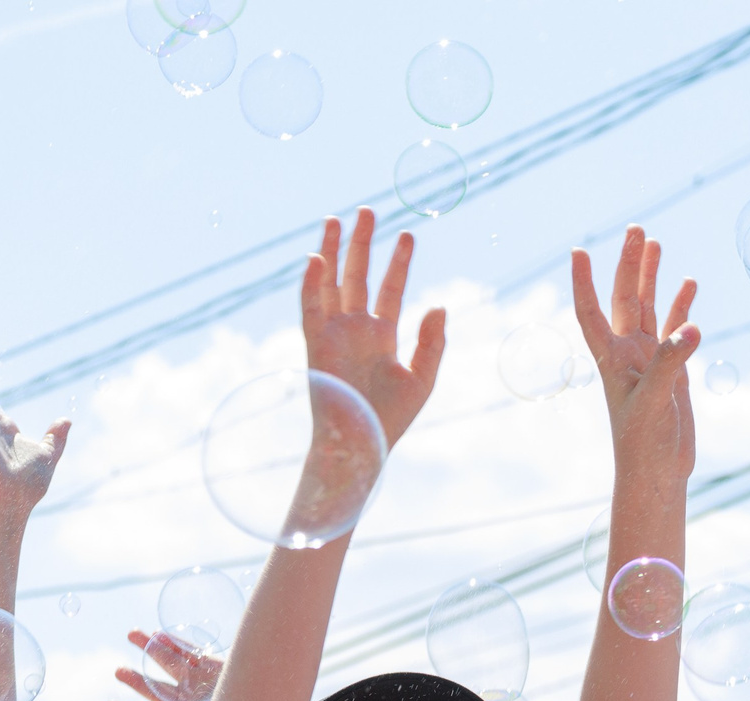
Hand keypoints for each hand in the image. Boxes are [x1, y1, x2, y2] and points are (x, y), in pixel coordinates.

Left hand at [108, 631, 209, 700]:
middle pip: (156, 690)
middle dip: (137, 680)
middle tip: (118, 671)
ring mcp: (198, 684)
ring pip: (169, 665)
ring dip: (152, 650)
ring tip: (133, 634)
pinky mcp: (212, 668)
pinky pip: (190, 653)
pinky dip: (175, 643)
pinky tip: (160, 634)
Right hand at [301, 208, 446, 449]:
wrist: (361, 442)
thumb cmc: (391, 419)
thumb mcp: (422, 378)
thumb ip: (432, 342)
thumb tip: (438, 306)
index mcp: (381, 336)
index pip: (389, 289)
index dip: (398, 263)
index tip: (408, 235)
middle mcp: (355, 329)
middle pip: (357, 276)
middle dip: (363, 243)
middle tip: (369, 210)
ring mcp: (334, 333)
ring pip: (330, 282)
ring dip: (333, 251)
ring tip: (337, 218)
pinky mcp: (315, 342)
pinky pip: (310, 306)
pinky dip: (312, 282)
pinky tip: (318, 257)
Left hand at [570, 226, 698, 481]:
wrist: (657, 474)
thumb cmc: (643, 444)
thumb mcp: (654, 402)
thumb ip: (669, 363)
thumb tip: (690, 327)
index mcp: (611, 360)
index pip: (591, 313)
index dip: (583, 283)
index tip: (577, 251)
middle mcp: (627, 354)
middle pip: (625, 299)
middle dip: (629, 264)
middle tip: (637, 229)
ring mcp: (650, 360)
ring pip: (648, 308)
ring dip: (651, 277)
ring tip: (655, 243)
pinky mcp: (672, 371)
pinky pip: (674, 330)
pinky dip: (680, 306)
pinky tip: (688, 285)